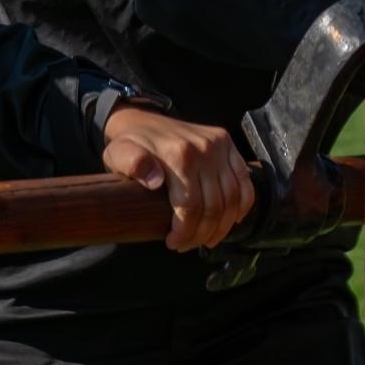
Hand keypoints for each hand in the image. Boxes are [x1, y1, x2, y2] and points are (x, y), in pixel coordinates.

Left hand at [101, 105, 254, 251]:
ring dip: (222, 227)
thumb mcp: (119, 154)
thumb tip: (156, 181)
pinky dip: (242, 206)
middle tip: (188, 245)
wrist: (142, 119)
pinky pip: (245, 182)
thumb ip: (132, 165)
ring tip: (206, 239)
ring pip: (232, 199)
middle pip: (213, 206)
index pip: (190, 207)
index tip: (173, 243)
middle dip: (201, 234)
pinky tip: (232, 220)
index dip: (184, 232)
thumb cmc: (130, 145)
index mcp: (178, 154)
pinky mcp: (227, 143)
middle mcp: (204, 148)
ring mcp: (219, 144)